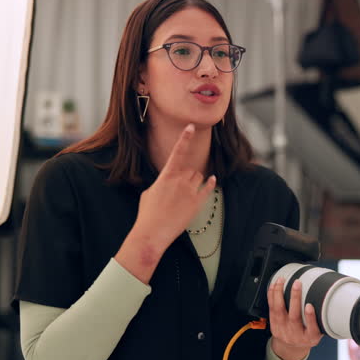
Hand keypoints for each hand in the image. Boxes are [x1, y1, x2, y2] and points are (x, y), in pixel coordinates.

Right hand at [115, 124, 214, 281]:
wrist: (152, 232)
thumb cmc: (147, 213)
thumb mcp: (149, 192)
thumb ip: (161, 183)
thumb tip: (166, 183)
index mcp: (167, 176)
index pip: (178, 152)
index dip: (185, 138)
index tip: (191, 127)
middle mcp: (181, 181)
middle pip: (191, 170)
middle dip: (187, 176)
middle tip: (179, 189)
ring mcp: (191, 192)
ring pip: (199, 178)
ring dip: (195, 182)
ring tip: (185, 195)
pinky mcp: (198, 203)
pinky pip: (208, 188)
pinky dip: (210, 184)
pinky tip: (212, 180)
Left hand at [268, 278, 321, 359]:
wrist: (290, 348)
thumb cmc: (307, 336)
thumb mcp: (318, 333)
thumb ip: (321, 320)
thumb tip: (332, 300)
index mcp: (310, 338)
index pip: (311, 328)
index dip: (310, 317)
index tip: (310, 305)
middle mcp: (295, 335)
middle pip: (294, 317)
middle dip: (295, 298)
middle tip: (297, 284)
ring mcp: (283, 330)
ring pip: (279, 311)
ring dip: (280, 293)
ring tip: (282, 280)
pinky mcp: (273, 325)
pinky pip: (271, 309)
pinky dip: (272, 296)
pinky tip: (274, 286)